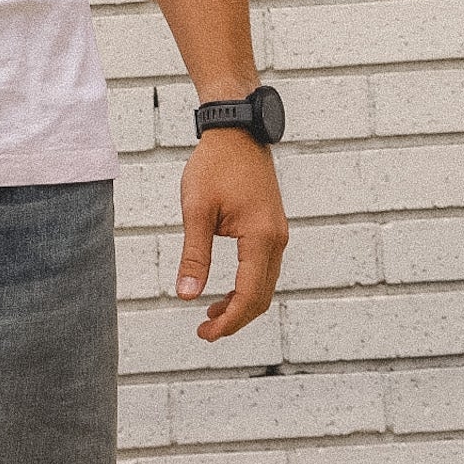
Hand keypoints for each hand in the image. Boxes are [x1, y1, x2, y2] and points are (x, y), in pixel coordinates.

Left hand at [175, 128, 287, 340]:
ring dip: (241, 304)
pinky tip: (226, 291)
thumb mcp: (197, 209)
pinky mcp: (272, 227)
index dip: (229, 321)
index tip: (205, 334)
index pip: (248, 295)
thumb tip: (186, 295)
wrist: (236, 129)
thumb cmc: (215, 164)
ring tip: (211, 315)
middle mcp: (276, 239)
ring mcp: (277, 233)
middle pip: (261, 296)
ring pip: (264, 284)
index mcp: (260, 238)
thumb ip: (194, 255)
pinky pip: (264, 268)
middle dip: (235, 319)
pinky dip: (247, 286)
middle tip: (205, 331)